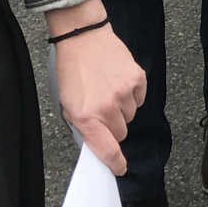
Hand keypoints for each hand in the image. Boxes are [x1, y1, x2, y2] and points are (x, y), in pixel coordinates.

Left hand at [51, 6, 146, 175]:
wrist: (83, 38)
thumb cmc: (72, 71)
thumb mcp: (68, 104)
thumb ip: (83, 126)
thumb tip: (98, 143)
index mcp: (87, 117)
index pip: (107, 149)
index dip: (115, 163)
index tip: (120, 168)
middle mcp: (107, 107)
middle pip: (121, 132)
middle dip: (113, 125)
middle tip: (102, 108)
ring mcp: (124, 92)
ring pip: (131, 115)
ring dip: (122, 108)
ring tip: (109, 90)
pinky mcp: (137, 78)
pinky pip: (140, 98)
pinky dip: (132, 94)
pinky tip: (119, 81)